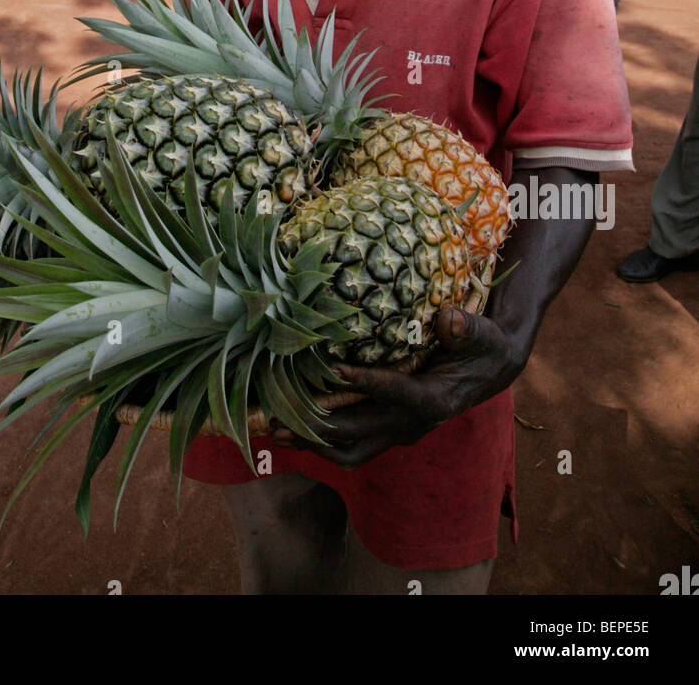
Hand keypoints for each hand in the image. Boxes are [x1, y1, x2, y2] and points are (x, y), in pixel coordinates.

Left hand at [270, 306, 522, 468]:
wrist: (491, 370)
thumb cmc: (483, 346)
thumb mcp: (482, 333)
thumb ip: (466, 327)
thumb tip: (450, 320)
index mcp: (435, 400)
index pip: (396, 394)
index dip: (366, 383)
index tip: (334, 369)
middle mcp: (413, 422)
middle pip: (360, 433)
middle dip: (318, 426)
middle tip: (279, 417)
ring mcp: (399, 430)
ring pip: (350, 449)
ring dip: (313, 442)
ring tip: (276, 430)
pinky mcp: (389, 429)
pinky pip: (352, 445)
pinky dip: (322, 441)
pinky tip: (295, 426)